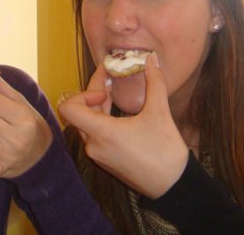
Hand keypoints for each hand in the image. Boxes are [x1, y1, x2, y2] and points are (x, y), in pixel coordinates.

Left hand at [58, 53, 188, 198]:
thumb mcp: (160, 113)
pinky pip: (95, 136)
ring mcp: (99, 155)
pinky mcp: (106, 161)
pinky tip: (119, 113)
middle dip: (92, 94)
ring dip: (97, 108)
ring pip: (87, 125)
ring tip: (114, 92)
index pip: (69, 109)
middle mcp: (94, 145)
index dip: (83, 93)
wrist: (174, 186)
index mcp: (102, 133)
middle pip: (79, 114)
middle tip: (109, 78)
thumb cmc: (165, 151)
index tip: (106, 90)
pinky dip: (102, 121)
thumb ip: (155, 82)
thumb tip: (152, 58)